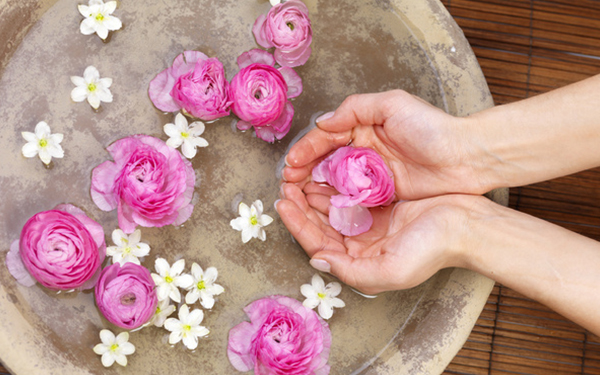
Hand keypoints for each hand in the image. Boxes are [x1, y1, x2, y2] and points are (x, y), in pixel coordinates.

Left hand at [276, 182, 483, 293]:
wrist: (466, 226)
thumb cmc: (431, 250)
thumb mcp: (389, 270)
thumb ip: (350, 271)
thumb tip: (317, 261)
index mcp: (358, 262)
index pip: (317, 244)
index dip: (297, 224)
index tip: (283, 203)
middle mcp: (360, 245)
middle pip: (320, 225)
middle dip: (300, 206)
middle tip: (285, 184)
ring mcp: (370, 225)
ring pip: (332, 209)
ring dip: (314, 194)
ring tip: (299, 176)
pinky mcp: (380, 206)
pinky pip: (349, 195)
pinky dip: (335, 185)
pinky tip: (324, 173)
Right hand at [282, 90, 491, 199]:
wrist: (465, 158)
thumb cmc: (433, 128)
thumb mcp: (392, 105)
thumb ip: (355, 108)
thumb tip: (324, 122)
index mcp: (363, 127)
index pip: (326, 138)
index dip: (306, 150)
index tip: (291, 164)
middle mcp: (363, 150)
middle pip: (324, 161)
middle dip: (304, 172)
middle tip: (288, 184)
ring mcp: (371, 173)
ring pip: (334, 180)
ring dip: (314, 188)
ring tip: (297, 197)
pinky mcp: (381, 193)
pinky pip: (351, 197)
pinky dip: (334, 201)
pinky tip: (322, 206)